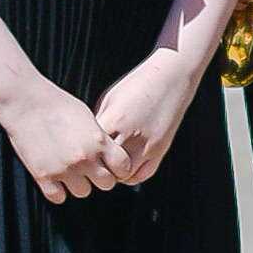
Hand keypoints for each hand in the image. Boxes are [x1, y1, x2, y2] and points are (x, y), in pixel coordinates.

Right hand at [3, 81, 120, 203]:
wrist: (26, 102)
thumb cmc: (57, 104)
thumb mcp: (88, 118)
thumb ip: (101, 140)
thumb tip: (109, 156)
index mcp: (99, 141)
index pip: (123, 168)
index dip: (119, 168)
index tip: (112, 165)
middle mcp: (84, 158)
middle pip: (106, 184)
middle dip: (101, 177)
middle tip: (91, 168)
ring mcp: (63, 169)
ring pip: (83, 192)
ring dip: (79, 184)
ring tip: (70, 170)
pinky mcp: (43, 176)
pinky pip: (58, 197)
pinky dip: (58, 190)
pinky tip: (55, 177)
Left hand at [93, 48, 199, 185]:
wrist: (172, 76)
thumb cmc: (137, 84)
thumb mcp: (110, 98)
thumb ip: (99, 122)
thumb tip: (86, 142)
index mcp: (114, 119)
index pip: (91, 149)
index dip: (84, 153)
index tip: (81, 152)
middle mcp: (131, 135)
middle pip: (106, 166)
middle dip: (97, 167)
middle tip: (92, 164)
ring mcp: (148, 144)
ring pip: (124, 175)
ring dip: (114, 174)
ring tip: (108, 167)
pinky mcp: (161, 149)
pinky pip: (143, 174)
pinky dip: (131, 176)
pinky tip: (125, 168)